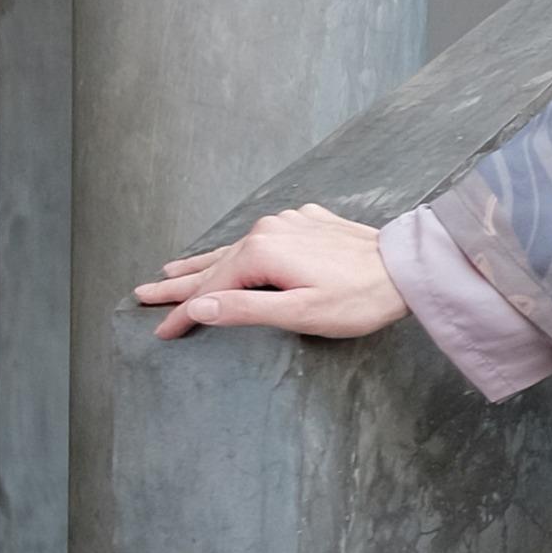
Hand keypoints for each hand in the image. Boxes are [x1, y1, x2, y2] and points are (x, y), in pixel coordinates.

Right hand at [137, 203, 406, 341]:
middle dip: (179, 282)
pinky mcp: (309, 223)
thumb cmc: (360, 298)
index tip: (159, 330)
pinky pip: (264, 238)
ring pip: (236, 247)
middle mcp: (269, 229)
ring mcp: (289, 222)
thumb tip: (200, 308)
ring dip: (205, 262)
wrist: (408, 268)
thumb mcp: (301, 313)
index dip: (183, 312)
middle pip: (215, 263)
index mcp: (261, 252)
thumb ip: (247, 310)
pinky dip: (242, 250)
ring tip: (173, 269)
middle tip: (143, 293)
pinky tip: (236, 252)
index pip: (210, 289)